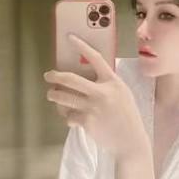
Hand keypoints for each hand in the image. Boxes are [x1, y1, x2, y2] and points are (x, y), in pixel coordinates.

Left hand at [43, 34, 149, 158]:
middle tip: (48, 75)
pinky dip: (67, 117)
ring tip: (52, 95)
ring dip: (54, 96)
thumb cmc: (126, 116)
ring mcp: (93, 107)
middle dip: (55, 76)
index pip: (95, 58)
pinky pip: (69, 115)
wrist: (130, 141)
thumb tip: (85, 75)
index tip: (69, 37)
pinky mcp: (87, 121)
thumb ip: (107, 84)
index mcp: (112, 82)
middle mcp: (102, 92)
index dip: (81, 46)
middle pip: (71, 79)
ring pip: (63, 97)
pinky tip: (71, 118)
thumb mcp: (122, 94)